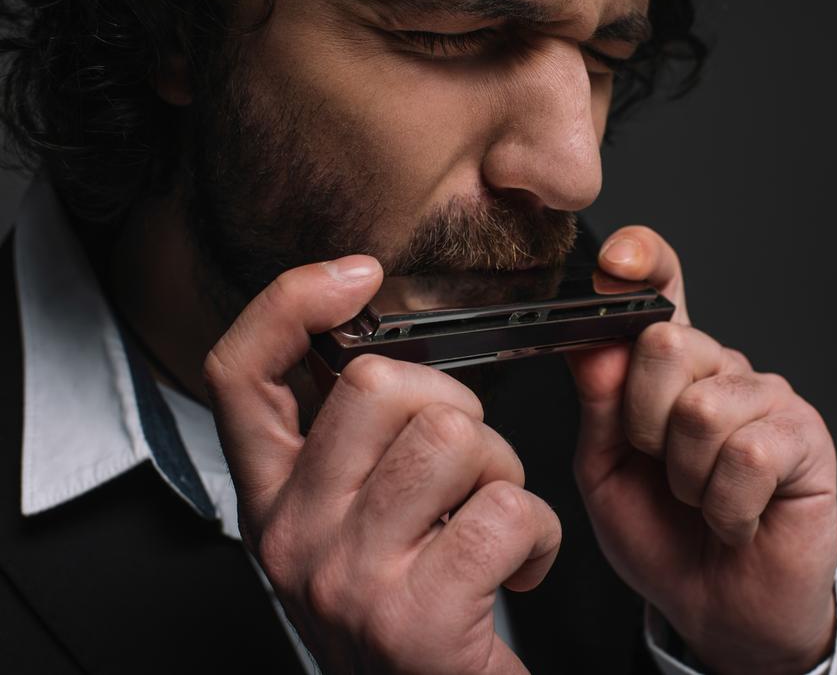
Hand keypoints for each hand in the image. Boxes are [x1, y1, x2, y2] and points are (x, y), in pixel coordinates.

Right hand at [203, 256, 560, 674]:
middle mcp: (293, 535)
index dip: (292, 303)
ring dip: (503, 470)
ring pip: (454, 438)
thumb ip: (350, 442)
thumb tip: (378, 337)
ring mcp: (348, 577)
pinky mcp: (414, 617)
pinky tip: (519, 565)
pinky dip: (539, 534)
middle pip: (378, 386)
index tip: (358, 276)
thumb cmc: (409, 608)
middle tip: (465, 469)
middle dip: (455, 408)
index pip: (240, 373)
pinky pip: (506, 511)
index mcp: (272, 500)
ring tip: (490, 518)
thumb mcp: (350, 522)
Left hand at [566, 227, 836, 674]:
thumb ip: (599, 404)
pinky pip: (747, 457)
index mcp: (666, 369)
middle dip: (644, 423)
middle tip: (662, 466)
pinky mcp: (805, 437)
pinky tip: (735, 517)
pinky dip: (725, 507)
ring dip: (687, 478)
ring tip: (700, 498)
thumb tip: (594, 342)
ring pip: (703, 409)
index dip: (642, 262)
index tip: (618, 262)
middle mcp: (720, 368)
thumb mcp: (605, 467)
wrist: (715, 605)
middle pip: (667, 344)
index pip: (659, 292)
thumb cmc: (660, 533)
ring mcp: (766, 397)